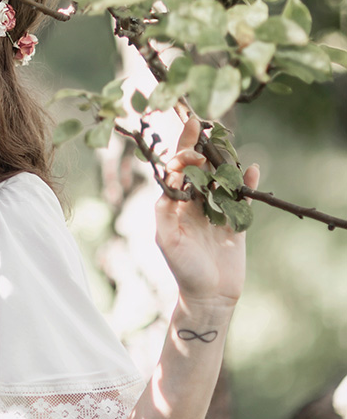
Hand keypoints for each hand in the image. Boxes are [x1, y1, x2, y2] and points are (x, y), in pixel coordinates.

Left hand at [154, 116, 258, 312]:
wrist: (210, 296)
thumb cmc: (183, 269)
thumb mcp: (168, 240)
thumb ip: (166, 211)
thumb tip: (170, 183)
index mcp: (175, 205)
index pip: (176, 172)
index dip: (181, 155)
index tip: (192, 149)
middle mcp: (194, 204)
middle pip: (198, 168)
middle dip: (198, 145)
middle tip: (199, 121)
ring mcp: (216, 211)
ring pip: (221, 178)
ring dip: (223, 160)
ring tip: (226, 139)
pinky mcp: (236, 222)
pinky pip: (243, 198)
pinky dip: (248, 183)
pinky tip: (253, 167)